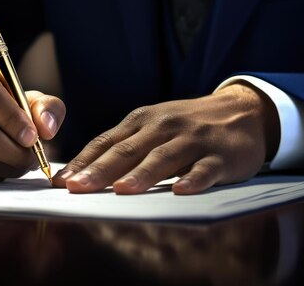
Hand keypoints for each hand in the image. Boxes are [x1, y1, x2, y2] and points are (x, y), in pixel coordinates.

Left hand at [52, 82, 278, 194]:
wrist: (242, 111)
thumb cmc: (187, 125)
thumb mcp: (153, 127)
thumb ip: (125, 146)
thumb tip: (84, 172)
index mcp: (142, 120)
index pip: (106, 141)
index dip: (83, 161)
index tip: (61, 182)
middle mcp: (163, 126)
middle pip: (128, 150)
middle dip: (101, 170)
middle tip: (78, 188)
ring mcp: (193, 138)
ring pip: (163, 157)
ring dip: (142, 174)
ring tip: (122, 190)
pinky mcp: (220, 154)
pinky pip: (205, 168)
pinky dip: (193, 179)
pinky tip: (180, 191)